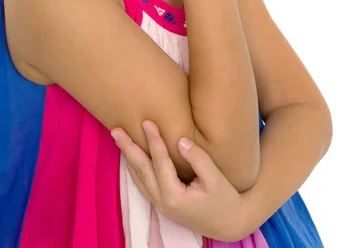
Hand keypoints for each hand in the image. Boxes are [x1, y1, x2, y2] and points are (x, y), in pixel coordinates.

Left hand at [111, 120, 250, 241]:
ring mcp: (160, 204)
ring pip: (139, 177)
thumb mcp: (216, 179)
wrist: (229, 224)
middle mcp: (162, 201)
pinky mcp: (163, 203)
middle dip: (128, 148)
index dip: (153, 140)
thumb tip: (181, 141)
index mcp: (174, 196)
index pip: (160, 162)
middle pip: (141, 170)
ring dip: (128, 157)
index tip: (146, 121)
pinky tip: (131, 157)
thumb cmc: (225, 200)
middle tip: (115, 130)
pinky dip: (135, 168)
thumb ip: (198, 159)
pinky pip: (143, 183)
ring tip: (118, 139)